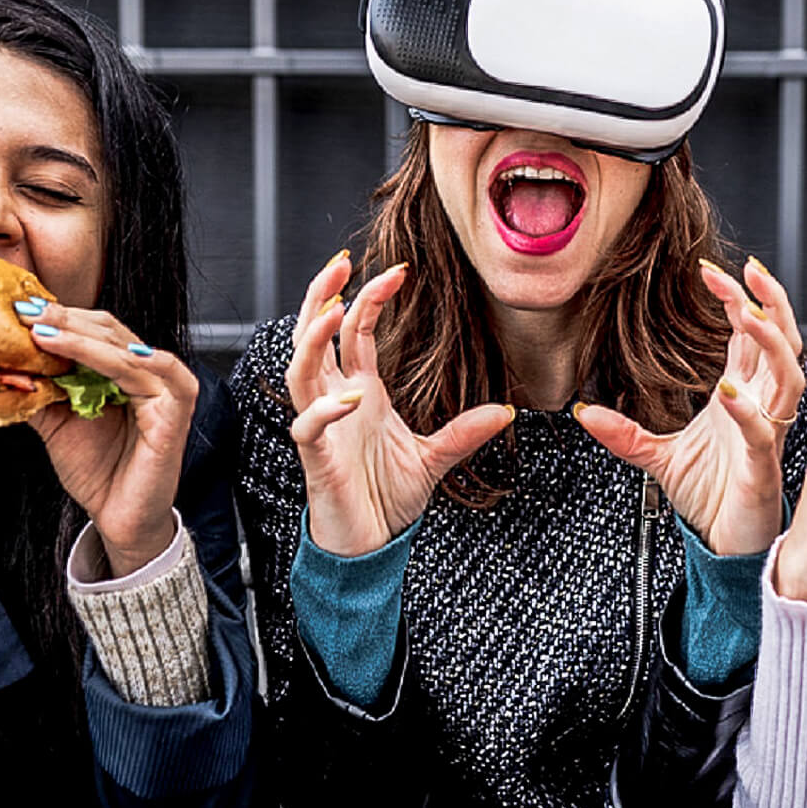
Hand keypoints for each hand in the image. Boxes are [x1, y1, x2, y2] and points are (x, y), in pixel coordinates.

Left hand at [16, 301, 199, 578]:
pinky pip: (171, 378)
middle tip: (29, 314)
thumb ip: (41, 392)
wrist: (117, 517)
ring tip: (47, 334)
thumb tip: (7, 364)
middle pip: (110, 332)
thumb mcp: (56, 425)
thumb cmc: (97, 471)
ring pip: (126, 352)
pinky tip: (124, 354)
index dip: (60, 319)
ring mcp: (163, 393)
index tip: (21, 311)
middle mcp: (144, 375)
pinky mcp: (176, 414)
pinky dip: (152, 361)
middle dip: (67, 321)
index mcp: (119, 372)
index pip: (93, 331)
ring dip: (85, 340)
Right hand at [286, 252, 513, 557]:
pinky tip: (351, 396)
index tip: (400, 269)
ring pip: (300, 372)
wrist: (370, 546)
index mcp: (360, 391)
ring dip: (313, 339)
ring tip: (335, 310)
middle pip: (313, 335)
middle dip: (322, 296)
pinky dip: (325, 410)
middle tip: (340, 261)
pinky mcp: (316, 459)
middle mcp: (335, 401)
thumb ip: (464, 433)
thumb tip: (506, 412)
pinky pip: (308, 426)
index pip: (355, 331)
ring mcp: (321, 427)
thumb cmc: (388, 498)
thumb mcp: (434, 458)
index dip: (370, 297)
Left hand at [575, 258, 806, 556]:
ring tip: (750, 314)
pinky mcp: (762, 468)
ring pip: (788, 376)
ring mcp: (766, 435)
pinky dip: (746, 411)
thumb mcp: (658, 458)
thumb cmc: (709, 499)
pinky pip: (763, 432)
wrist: (726, 548)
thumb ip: (624, 433)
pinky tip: (727, 393)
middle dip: (770, 302)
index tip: (710, 271)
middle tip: (748, 269)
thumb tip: (581, 411)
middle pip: (780, 342)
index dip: (738, 300)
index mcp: (740, 397)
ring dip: (772, 343)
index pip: (749, 336)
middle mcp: (759, 408)